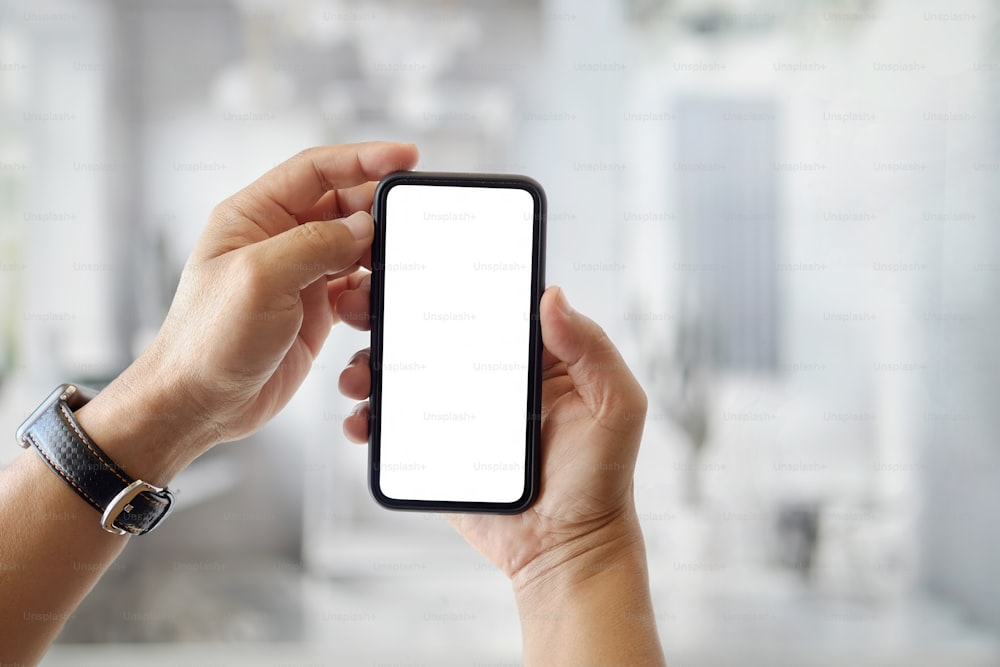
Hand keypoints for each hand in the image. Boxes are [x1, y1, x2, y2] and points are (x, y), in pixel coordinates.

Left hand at [77, 142, 418, 480]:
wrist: (199, 405)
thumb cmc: (208, 341)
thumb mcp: (261, 279)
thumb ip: (316, 243)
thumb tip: (363, 227)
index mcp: (253, 215)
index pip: (316, 169)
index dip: (363, 157)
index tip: (405, 156)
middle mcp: (277, 240)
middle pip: (343, 207)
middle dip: (375, 219)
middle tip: (404, 232)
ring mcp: (297, 276)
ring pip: (355, 251)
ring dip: (373, 267)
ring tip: (372, 289)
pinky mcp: (313, 311)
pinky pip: (355, 290)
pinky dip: (367, 300)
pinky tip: (360, 317)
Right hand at [339, 285, 648, 587]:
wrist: (565, 550)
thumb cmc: (600, 479)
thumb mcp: (615, 406)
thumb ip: (592, 349)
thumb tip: (553, 296)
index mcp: (531, 356)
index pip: (483, 305)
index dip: (444, 281)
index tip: (407, 267)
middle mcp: (490, 376)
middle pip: (431, 332)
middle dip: (389, 314)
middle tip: (360, 307)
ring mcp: (458, 411)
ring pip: (404, 374)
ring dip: (370, 364)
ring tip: (357, 375)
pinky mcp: (435, 449)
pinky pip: (394, 425)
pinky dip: (368, 416)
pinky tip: (361, 418)